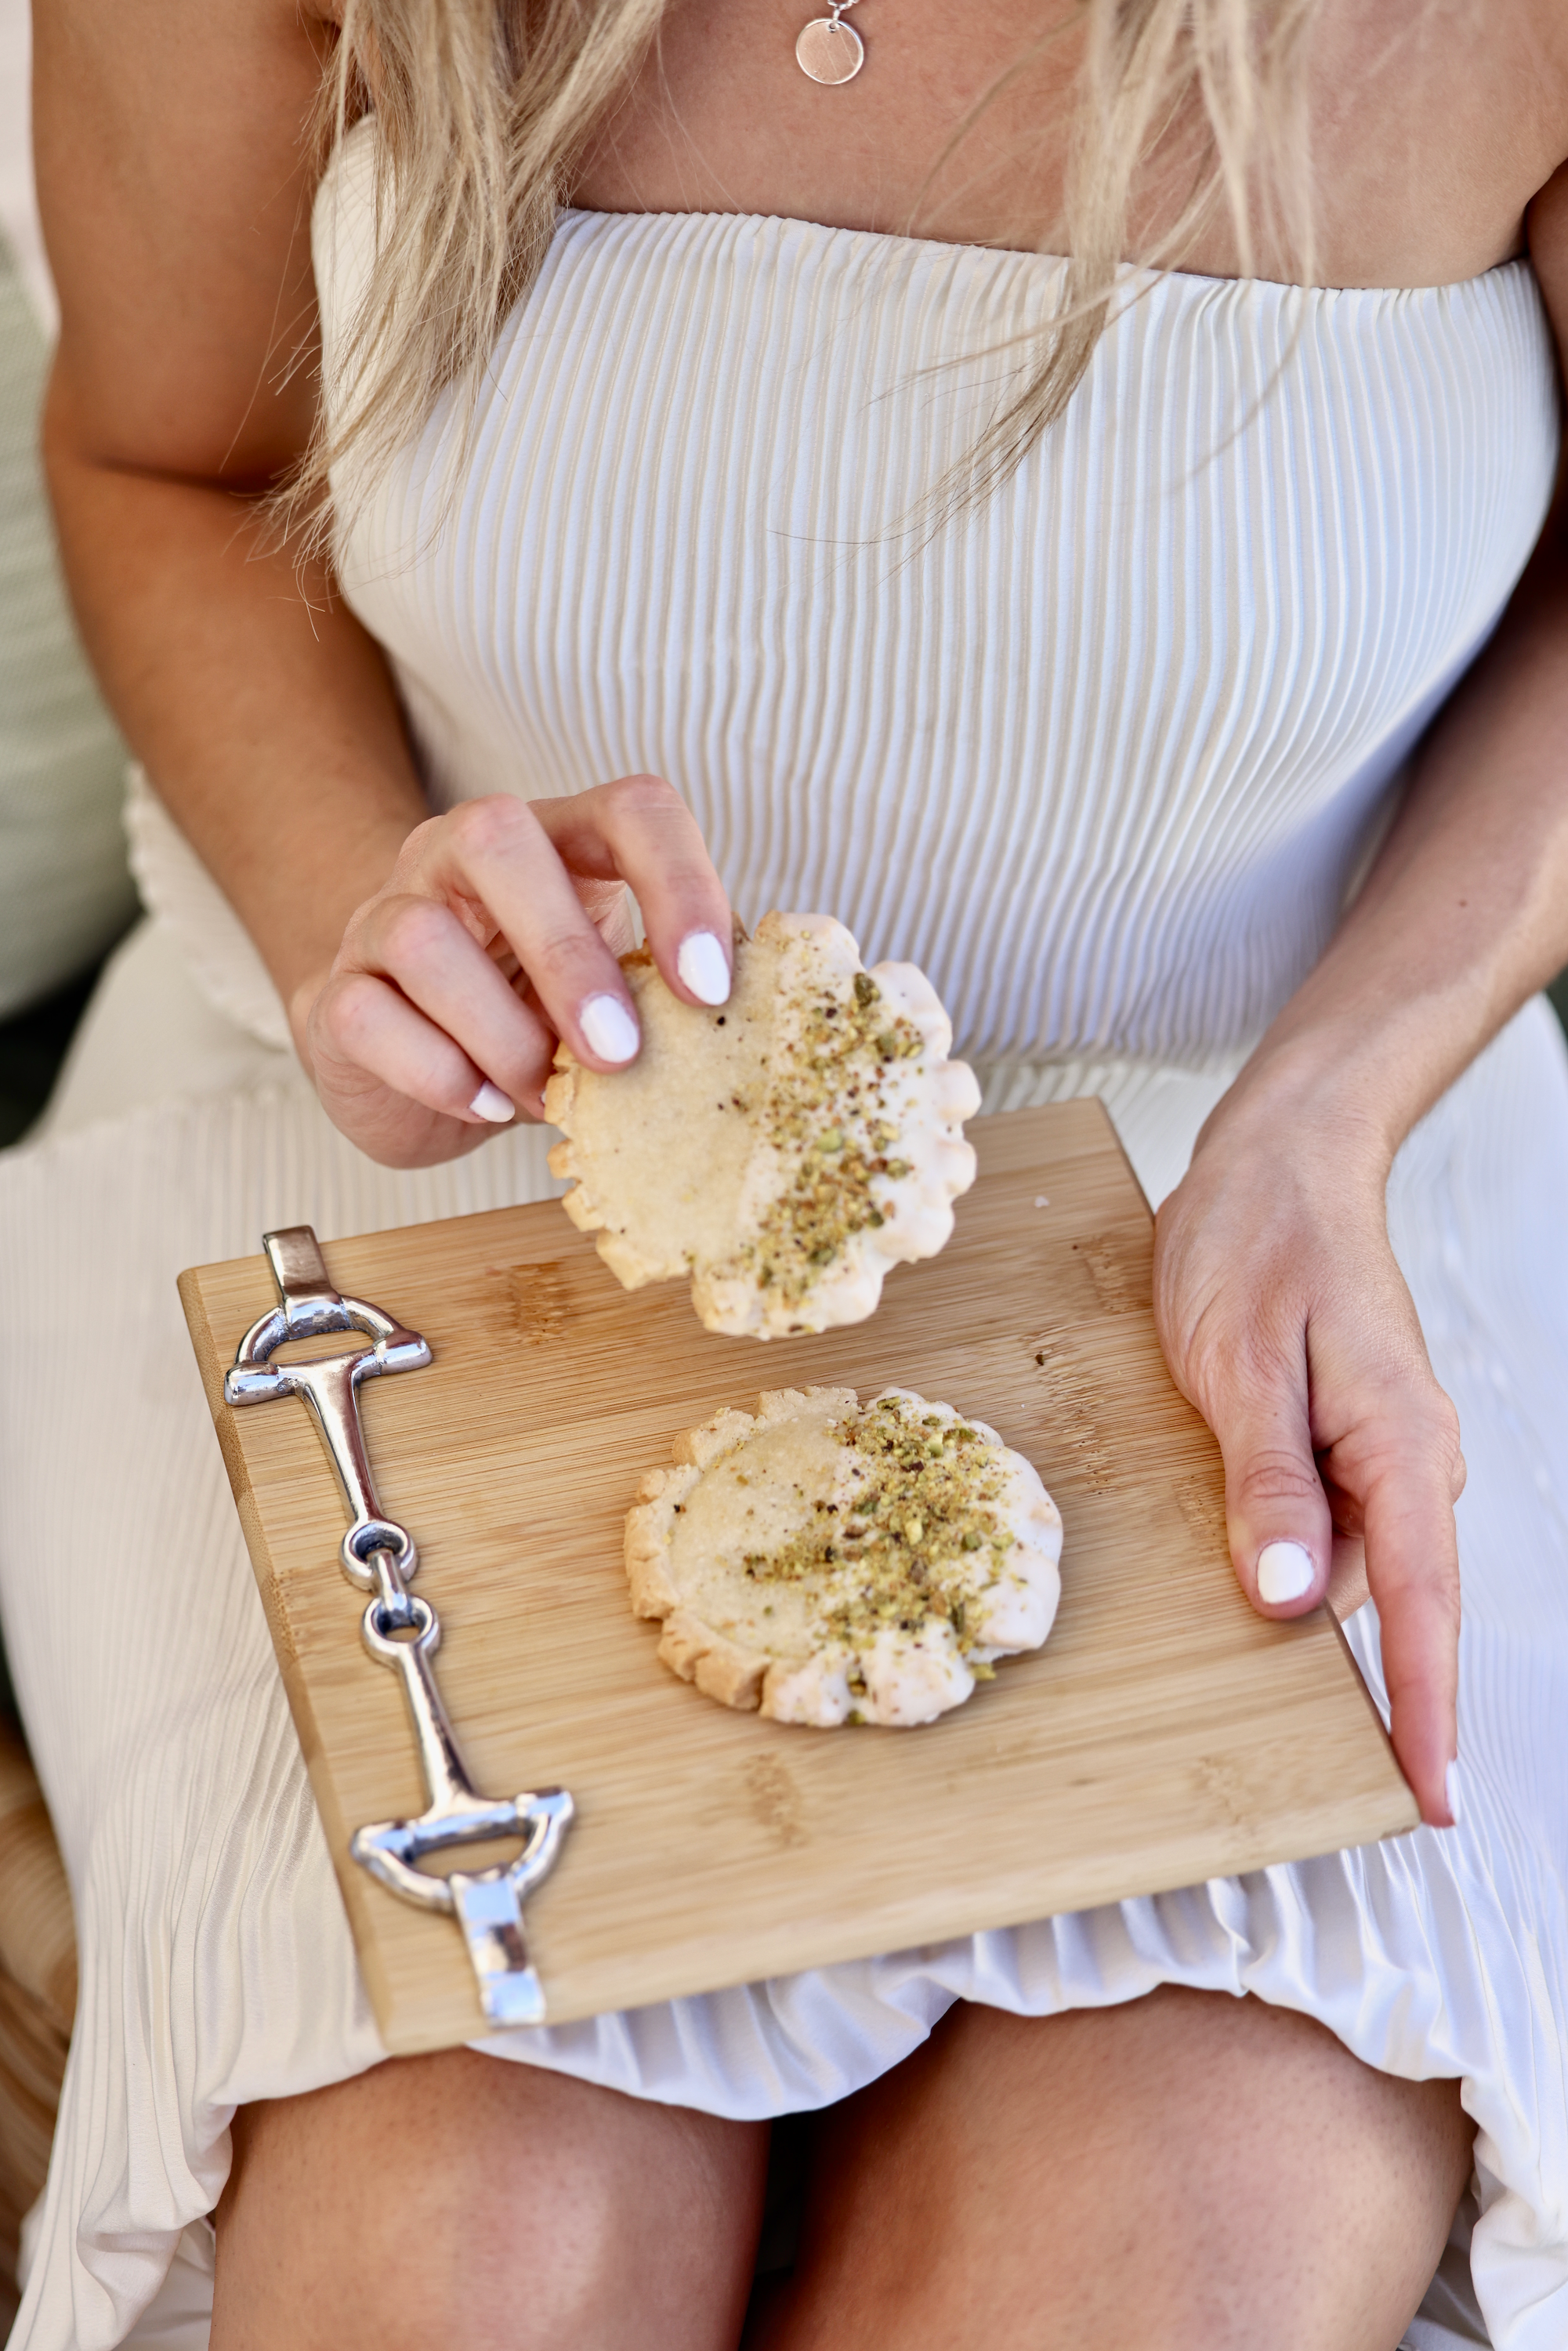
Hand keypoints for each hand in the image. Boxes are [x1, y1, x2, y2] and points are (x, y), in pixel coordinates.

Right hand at [292, 778, 733, 1167]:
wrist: (408, 1065)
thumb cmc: (535, 1021)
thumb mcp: (613, 995)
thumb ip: (664, 993)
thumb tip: (750, 1028)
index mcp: (558, 839)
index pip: (630, 808)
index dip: (679, 883)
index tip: (711, 988)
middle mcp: (461, 854)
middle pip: (500, 836)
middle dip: (570, 956)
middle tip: (620, 1053)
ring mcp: (386, 914)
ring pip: (424, 938)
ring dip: (503, 1035)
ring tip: (547, 1093)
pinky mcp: (336, 993)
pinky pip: (369, 1016)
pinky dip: (440, 1075)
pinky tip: (485, 1105)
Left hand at [1152, 1097, 1463, 1828]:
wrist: (1277, 1163)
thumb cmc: (1258, 1240)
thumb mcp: (1240, 1361)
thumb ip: (1268, 1481)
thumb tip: (1290, 1595)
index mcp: (1401, 1446)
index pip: (1423, 1604)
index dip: (1422, 1711)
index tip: (1427, 1798)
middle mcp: (1410, 1459)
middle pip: (1383, 1601)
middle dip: (1340, 1670)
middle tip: (1266, 1731)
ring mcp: (1382, 1452)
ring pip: (1345, 1566)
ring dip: (1289, 1590)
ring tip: (1221, 1582)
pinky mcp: (1344, 1442)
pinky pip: (1322, 1525)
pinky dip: (1281, 1545)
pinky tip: (1232, 1539)